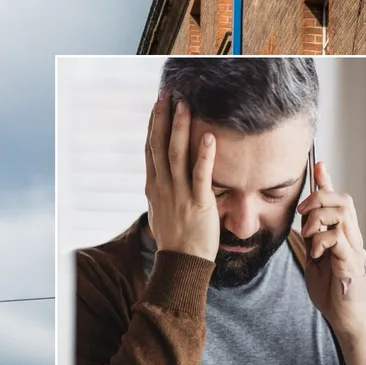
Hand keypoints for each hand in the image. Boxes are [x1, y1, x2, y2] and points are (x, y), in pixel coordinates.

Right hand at [144, 92, 219, 261]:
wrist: (183, 263)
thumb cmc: (177, 239)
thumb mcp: (164, 211)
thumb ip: (163, 191)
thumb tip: (161, 178)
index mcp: (154, 187)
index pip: (150, 149)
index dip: (153, 124)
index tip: (158, 104)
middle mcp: (163, 187)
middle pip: (159, 145)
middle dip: (162, 117)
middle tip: (167, 93)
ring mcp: (179, 194)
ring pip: (176, 154)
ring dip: (180, 127)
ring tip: (185, 105)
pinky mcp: (199, 203)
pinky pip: (201, 175)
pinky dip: (204, 155)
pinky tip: (209, 137)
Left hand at [297, 162, 365, 338]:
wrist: (344, 317)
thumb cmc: (331, 290)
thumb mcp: (315, 257)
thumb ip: (313, 236)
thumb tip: (305, 217)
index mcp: (342, 234)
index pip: (336, 200)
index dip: (326, 180)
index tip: (317, 164)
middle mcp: (352, 236)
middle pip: (343, 200)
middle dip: (319, 198)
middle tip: (303, 213)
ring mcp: (353, 248)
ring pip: (342, 213)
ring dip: (319, 218)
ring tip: (309, 235)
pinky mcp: (350, 261)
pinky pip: (338, 237)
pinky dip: (322, 240)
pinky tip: (316, 253)